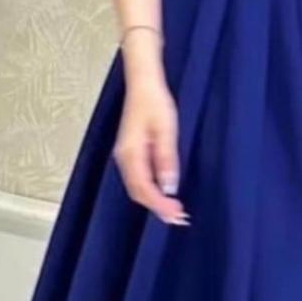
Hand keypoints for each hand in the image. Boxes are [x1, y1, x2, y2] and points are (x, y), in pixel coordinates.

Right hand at [112, 70, 190, 225]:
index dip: (159, 205)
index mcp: (130, 153)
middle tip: (178, 218)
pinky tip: (163, 192)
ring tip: (173, 210)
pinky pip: (137, 178)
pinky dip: (150, 189)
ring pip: (136, 186)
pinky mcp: (130, 151)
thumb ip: (166, 159)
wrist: (143, 83)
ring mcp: (125, 155)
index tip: (176, 215)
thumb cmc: (155, 102)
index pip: (143, 189)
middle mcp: (123, 158)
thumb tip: (169, 187)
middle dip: (157, 207)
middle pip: (137, 192)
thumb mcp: (165, 129)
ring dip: (154, 200)